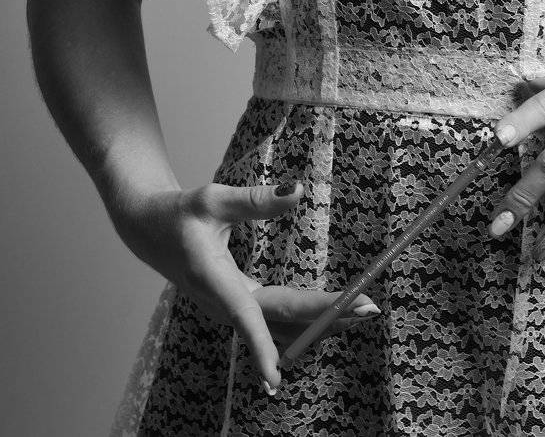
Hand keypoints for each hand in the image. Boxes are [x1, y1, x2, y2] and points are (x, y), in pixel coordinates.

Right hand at [110, 181, 378, 390]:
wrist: (151, 232)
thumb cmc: (180, 214)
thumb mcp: (213, 199)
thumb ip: (256, 200)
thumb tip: (298, 191)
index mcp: (212, 280)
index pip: (243, 317)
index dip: (260, 346)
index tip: (277, 378)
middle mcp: (224, 303)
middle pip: (280, 321)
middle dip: (325, 317)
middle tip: (368, 307)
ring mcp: (232, 309)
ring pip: (281, 329)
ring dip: (321, 323)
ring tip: (362, 309)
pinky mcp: (239, 307)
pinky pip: (277, 323)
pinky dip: (306, 321)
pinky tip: (334, 316)